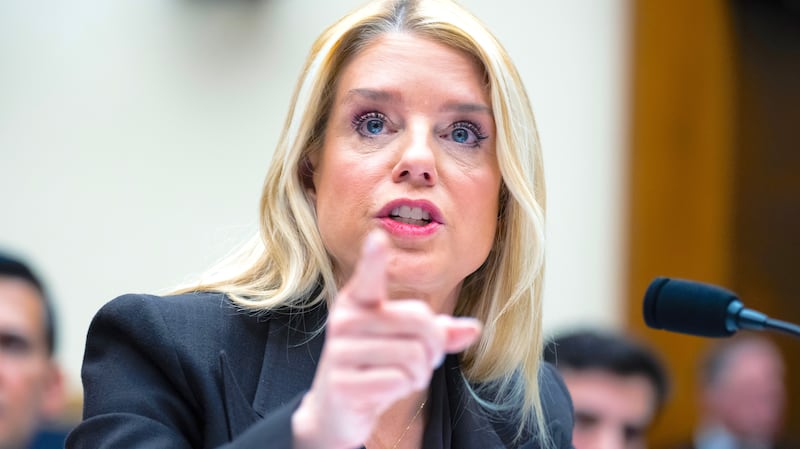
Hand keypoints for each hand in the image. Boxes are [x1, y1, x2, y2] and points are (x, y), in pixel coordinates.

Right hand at [292, 230, 481, 448]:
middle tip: (425, 359)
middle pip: (420, 321)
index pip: (369, 276)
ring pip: (414, 355)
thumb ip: (439, 333)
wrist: (336, 409)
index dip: (374, 258)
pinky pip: (399, 381)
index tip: (377, 238)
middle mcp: (345, 320)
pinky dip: (404, 389)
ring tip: (401, 376)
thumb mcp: (407, 342)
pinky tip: (385, 391)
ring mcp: (339, 351)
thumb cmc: (377, 365)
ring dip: (420, 373)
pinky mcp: (342, 382)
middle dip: (434, 346)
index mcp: (359, 301)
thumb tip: (474, 329)